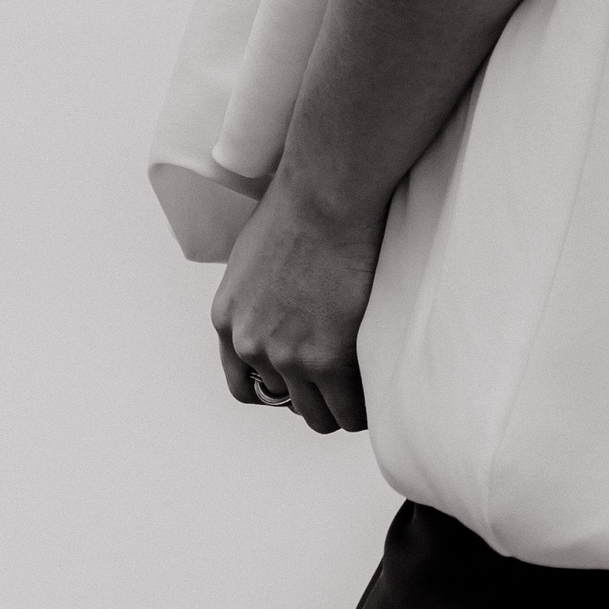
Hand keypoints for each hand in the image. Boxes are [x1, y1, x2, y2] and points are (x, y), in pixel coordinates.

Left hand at [211, 171, 386, 435]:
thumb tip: (281, 303)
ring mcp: (289, 356)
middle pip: (286, 402)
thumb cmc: (302, 202)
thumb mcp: (255, 252)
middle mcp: (252, 345)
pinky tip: (381, 391)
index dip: (280, 386)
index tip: (304, 379)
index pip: (245, 385)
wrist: (328, 192)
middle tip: (345, 376)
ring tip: (367, 386)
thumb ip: (258, 293)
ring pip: (319, 415)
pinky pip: (351, 411)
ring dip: (342, 406)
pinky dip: (365, 408)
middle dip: (314, 394)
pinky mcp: (329, 359)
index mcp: (228, 320)